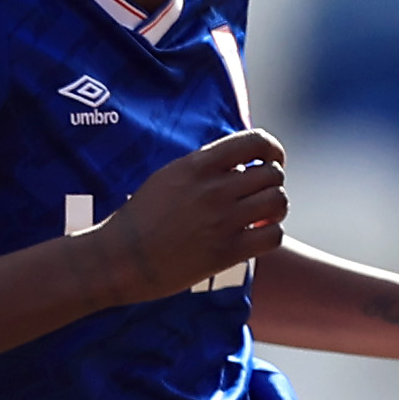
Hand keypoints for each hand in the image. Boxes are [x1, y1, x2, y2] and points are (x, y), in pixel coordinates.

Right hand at [94, 130, 287, 299]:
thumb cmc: (142, 218)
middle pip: (274, 174)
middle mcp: (213, 189)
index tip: (270, 161)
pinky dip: (272, 234)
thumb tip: (241, 162)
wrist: (120, 258)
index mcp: (197, 165)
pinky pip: (274, 235)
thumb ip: (204, 166)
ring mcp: (222, 220)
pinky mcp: (227, 251)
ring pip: (279, 202)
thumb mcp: (168, 176)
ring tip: (261, 217)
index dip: (272, 150)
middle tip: (258, 197)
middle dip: (272, 185)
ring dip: (276, 210)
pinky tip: (257, 236)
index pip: (256, 141)